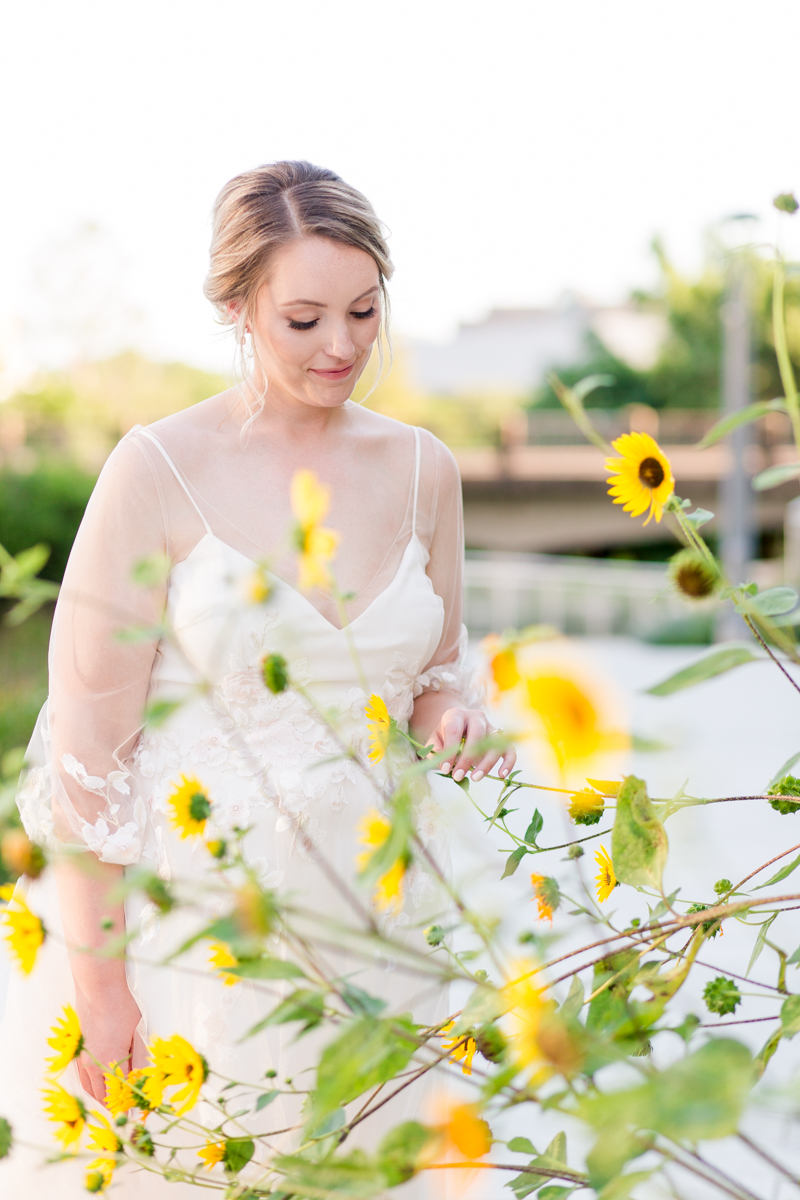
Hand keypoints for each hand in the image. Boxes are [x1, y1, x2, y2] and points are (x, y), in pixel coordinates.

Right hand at [74, 986, 141, 1103]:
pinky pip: (82, 1077)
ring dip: (100, 1098)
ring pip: (90, 1088)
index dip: (127, 1104)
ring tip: (111, 1102)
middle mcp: (94, 1064)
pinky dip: (90, 1086)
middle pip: (103, 1095)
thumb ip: (140, 1059)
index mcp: (111, 1062)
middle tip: (123, 1109)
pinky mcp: (78, 1051)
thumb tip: (142, 1079)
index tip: (133, 1111)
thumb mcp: (138, 1033)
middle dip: (114, 1105)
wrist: (99, 990)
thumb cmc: (121, 1008)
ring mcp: (83, 1058)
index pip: (120, 1093)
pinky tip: (96, 1086)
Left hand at [430, 707, 515, 782]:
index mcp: (456, 714)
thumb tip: (443, 763)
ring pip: (495, 743)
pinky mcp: (501, 738)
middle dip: (467, 758)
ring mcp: (491, 726)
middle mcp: (476, 717)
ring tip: (475, 778)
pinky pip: (509, 749)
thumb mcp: (435, 739)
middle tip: (458, 776)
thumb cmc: (445, 735)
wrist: (459, 725)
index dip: (449, 751)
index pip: (454, 731)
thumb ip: (435, 749)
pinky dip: (508, 762)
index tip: (445, 769)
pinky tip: (501, 775)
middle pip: (476, 735)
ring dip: (486, 763)